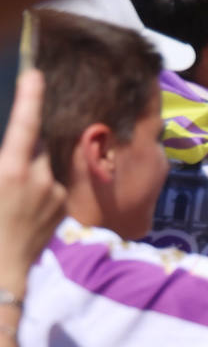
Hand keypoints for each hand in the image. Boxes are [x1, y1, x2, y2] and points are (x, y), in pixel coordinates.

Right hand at [0, 69, 65, 294]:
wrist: (0, 273)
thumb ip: (1, 162)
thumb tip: (9, 148)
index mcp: (10, 171)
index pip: (24, 124)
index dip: (29, 97)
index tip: (34, 74)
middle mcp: (38, 178)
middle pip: (33, 144)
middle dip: (21, 143)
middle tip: (7, 162)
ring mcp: (54, 194)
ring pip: (41, 166)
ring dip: (27, 168)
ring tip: (9, 194)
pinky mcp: (62, 208)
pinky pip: (49, 186)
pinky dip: (37, 187)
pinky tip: (20, 206)